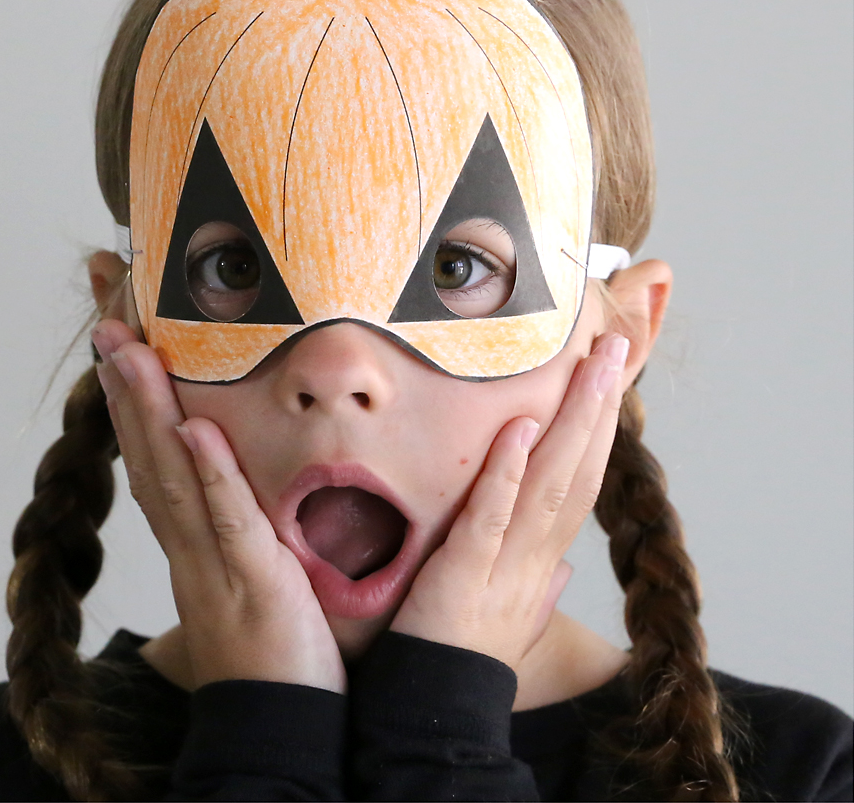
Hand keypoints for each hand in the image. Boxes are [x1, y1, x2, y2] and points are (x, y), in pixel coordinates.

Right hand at [93, 319, 346, 693]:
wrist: (276, 723)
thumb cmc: (274, 648)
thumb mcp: (251, 574)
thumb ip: (239, 528)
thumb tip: (239, 489)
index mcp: (193, 540)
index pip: (156, 462)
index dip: (134, 408)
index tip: (121, 354)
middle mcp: (190, 545)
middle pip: (148, 457)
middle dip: (126, 392)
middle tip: (108, 329)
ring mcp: (214, 562)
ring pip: (173, 477)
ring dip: (149, 413)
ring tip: (130, 355)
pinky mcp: (251, 580)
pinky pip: (226, 521)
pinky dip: (208, 474)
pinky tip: (193, 429)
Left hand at [390, 332, 628, 669]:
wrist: (436, 706)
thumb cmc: (464, 651)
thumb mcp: (510, 613)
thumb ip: (538, 582)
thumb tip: (565, 567)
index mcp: (542, 560)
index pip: (580, 484)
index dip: (598, 430)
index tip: (609, 379)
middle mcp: (536, 557)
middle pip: (578, 472)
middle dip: (599, 408)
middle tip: (617, 346)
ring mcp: (504, 563)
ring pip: (550, 484)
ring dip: (572, 423)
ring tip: (591, 367)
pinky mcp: (464, 571)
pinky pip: (492, 517)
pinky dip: (507, 472)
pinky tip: (519, 428)